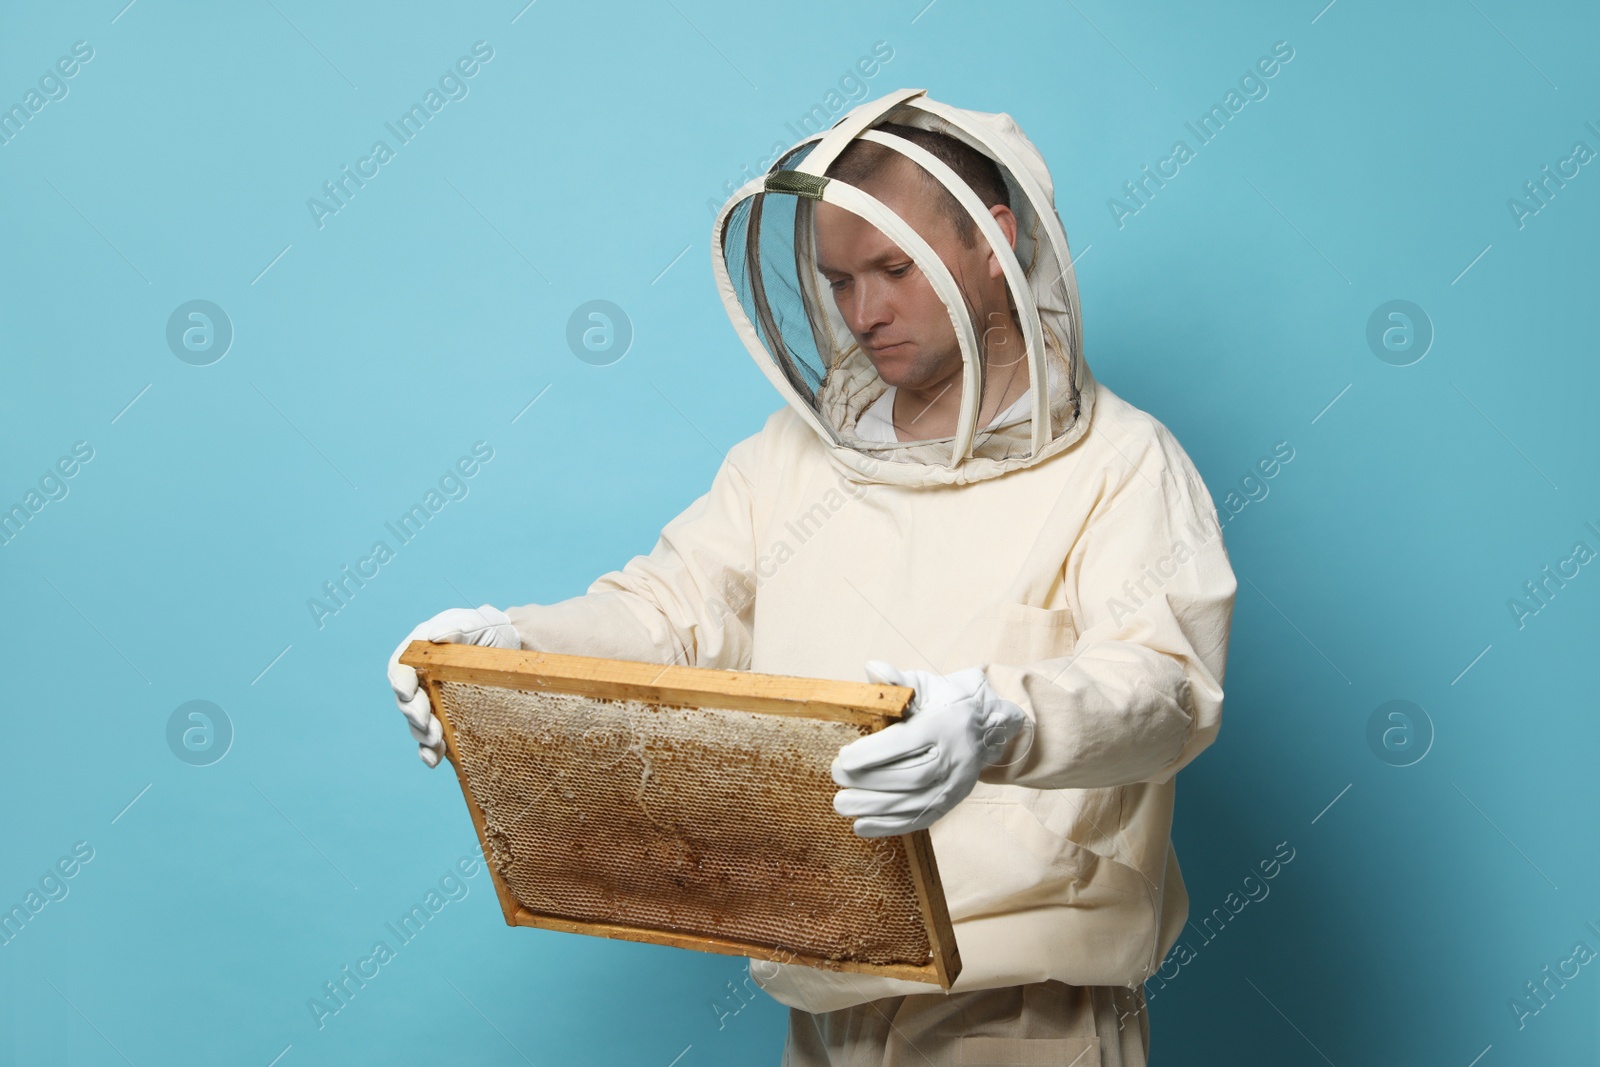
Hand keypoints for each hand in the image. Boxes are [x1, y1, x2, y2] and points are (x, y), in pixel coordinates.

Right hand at [387, 605, 519, 767]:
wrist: (509, 646)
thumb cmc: (488, 629)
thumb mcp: (477, 622)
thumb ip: (457, 626)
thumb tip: (435, 635)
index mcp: (420, 652)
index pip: (400, 667)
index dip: (401, 681)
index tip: (407, 693)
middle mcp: (420, 677)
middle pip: (406, 699)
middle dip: (414, 713)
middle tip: (426, 723)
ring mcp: (431, 699)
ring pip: (416, 722)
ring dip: (423, 734)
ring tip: (436, 741)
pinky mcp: (444, 718)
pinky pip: (431, 738)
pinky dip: (429, 751)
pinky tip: (434, 760)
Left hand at [831, 660, 1026, 836]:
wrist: (986, 728)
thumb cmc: (944, 703)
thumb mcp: (925, 685)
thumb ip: (898, 681)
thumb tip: (872, 668)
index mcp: (945, 725)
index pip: (907, 742)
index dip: (874, 753)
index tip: (844, 757)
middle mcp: (955, 758)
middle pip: (911, 776)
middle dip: (869, 780)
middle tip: (836, 775)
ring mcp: (955, 786)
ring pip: (913, 803)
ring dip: (873, 807)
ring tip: (841, 803)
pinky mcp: (950, 804)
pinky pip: (919, 820)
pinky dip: (888, 827)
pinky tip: (861, 825)